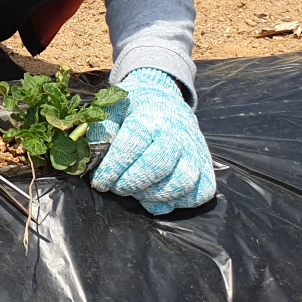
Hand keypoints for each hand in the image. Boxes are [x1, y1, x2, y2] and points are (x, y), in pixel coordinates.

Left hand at [87, 68, 214, 213]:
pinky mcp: (206, 167)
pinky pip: (200, 193)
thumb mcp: (111, 110)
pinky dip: (180, 201)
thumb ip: (100, 132)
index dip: (112, 169)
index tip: (99, 182)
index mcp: (150, 117)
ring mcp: (195, 152)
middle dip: (131, 184)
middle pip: (158, 166)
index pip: (132, 145)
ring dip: (155, 196)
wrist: (163, 99)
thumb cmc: (133, 110)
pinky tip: (160, 195)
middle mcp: (177, 134)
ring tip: (138, 192)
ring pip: (183, 183)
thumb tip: (94, 160)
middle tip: (117, 187)